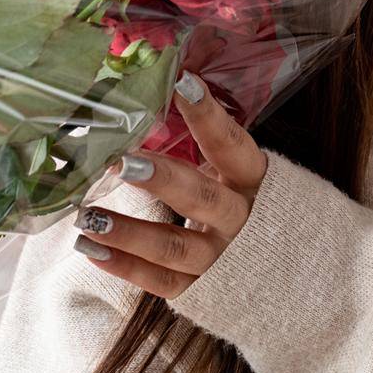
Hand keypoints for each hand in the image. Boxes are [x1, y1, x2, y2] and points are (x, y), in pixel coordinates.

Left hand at [70, 71, 268, 299]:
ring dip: (128, 231)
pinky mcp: (203, 290)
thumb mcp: (236, 174)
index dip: (208, 115)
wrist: (286, 271)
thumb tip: (148, 102)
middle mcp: (241, 219)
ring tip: (86, 215)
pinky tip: (91, 249)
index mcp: (253, 180)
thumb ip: (205, 149)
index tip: (180, 82)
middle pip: (202, 198)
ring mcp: (223, 258)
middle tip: (121, 163)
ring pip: (174, 247)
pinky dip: (124, 266)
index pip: (232, 144)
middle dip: (161, 180)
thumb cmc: (247, 205)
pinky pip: (161, 281)